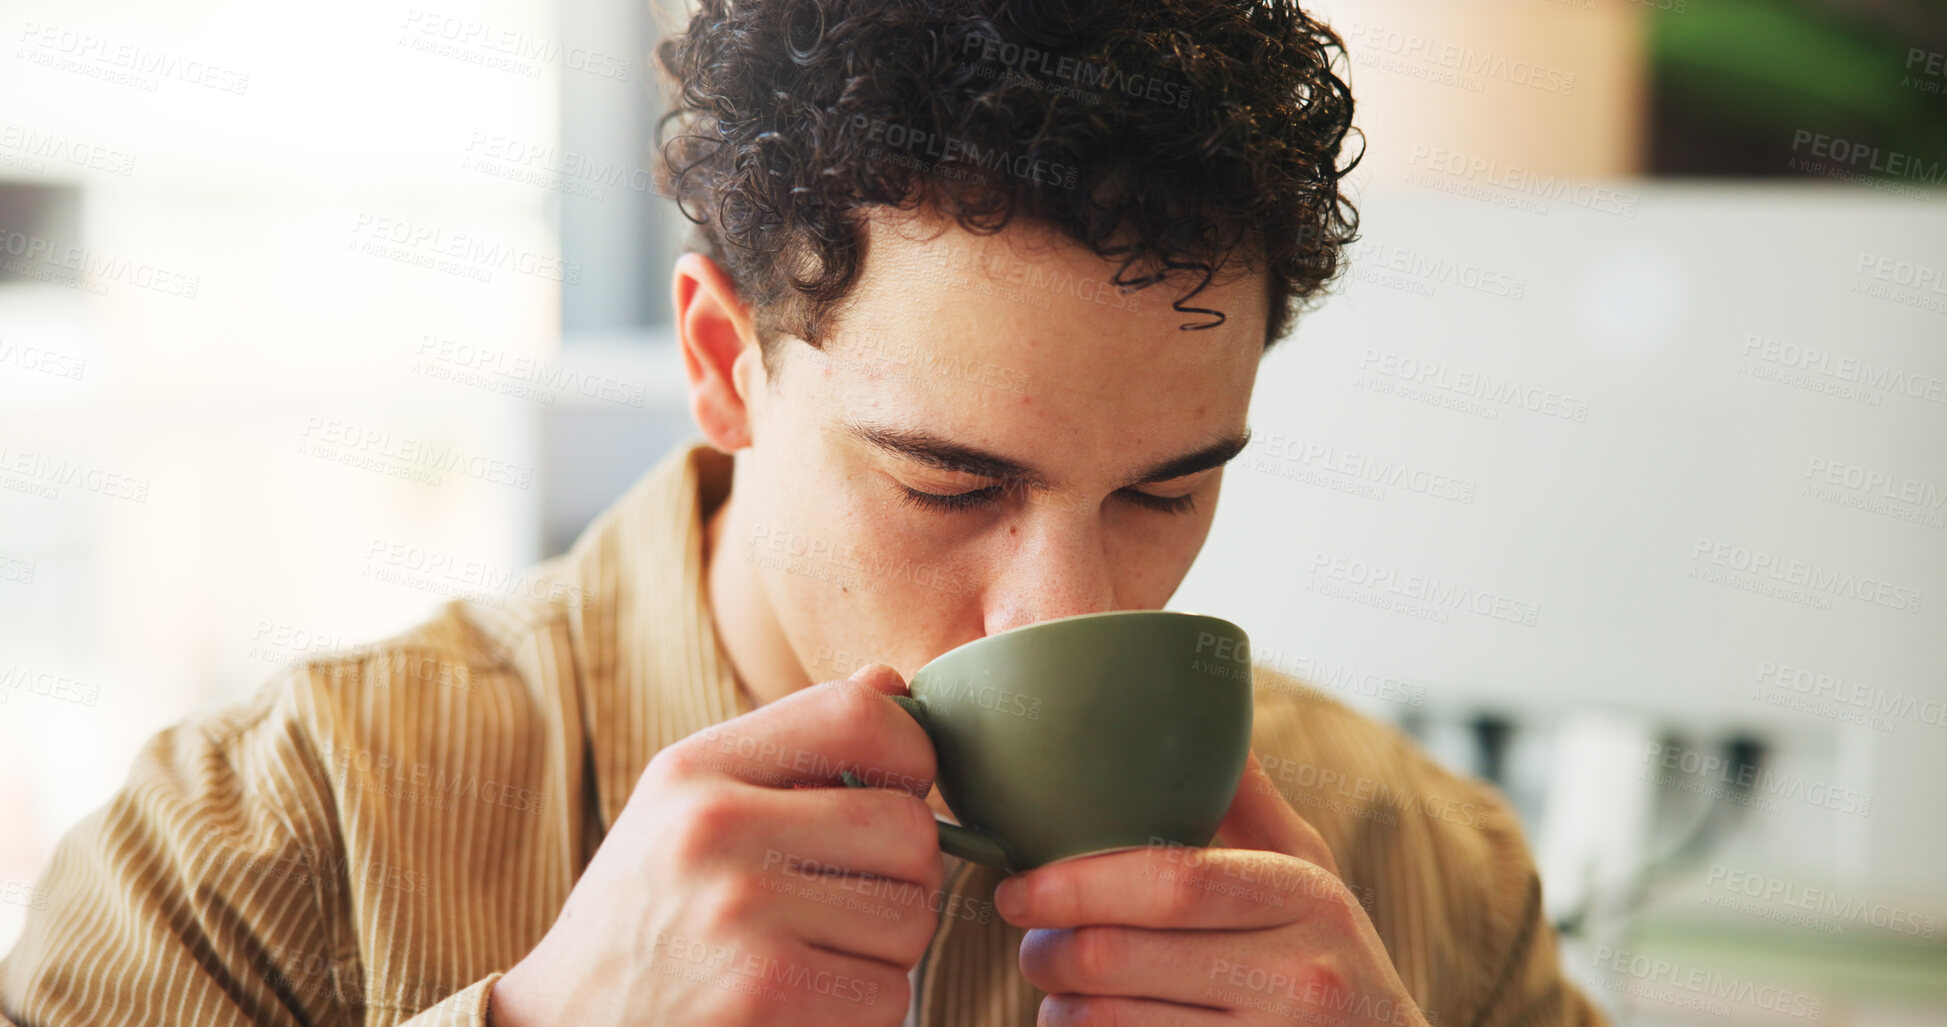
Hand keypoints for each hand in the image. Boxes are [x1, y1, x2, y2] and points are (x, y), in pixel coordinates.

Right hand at [490, 664, 943, 1026]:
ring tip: (823, 951)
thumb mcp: (685, 808)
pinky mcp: (767, 995)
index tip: (897, 793)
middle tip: (857, 897)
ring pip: (912, 916)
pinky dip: (865, 1009)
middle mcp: (714, 828)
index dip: (911, 753)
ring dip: (888, 949)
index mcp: (695, 768)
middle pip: (908, 826)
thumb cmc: (646, 916)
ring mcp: (741, 914)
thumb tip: (891, 683)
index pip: (857, 715)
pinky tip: (809, 1002)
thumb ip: (791, 746)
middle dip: (906, 872)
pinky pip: (889, 993)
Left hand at [995, 751, 1428, 1025]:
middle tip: (1030, 943)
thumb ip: (1248, 800)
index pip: (1171, 881)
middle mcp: (1298, 976)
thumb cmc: (1329, 959)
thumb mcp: (1311, 874)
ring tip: (1057, 990)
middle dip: (1048, 950)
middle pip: (1120, 957)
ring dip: (1058, 1008)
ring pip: (1109, 1022)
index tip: (1018, 886)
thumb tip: (1194, 703)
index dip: (1077, 883)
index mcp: (1307, 896)